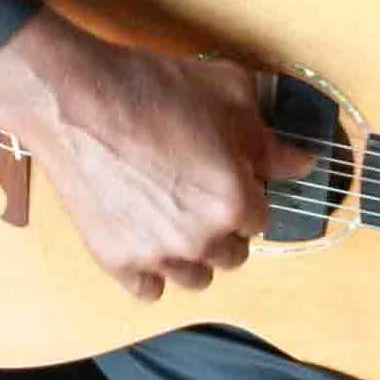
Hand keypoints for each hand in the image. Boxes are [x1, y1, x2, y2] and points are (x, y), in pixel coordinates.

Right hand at [0, 8, 316, 300]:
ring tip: (175, 218)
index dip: (248, 194)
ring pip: (195, 277)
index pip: (262, 219)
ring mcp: (156, 256)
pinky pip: (149, 289)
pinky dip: (153, 271)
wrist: (76, 99)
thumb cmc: (154, 91)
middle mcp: (200, 239)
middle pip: (232, 254)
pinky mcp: (115, 261)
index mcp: (235, 202)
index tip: (231, 179)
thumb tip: (303, 164)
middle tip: (201, 195)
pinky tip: (147, 239)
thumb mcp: (230, 98)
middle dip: (225, 227)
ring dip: (194, 254)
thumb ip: (271, 143)